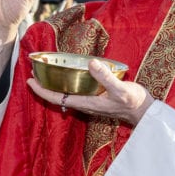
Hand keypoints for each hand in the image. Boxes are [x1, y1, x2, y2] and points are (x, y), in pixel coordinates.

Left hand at [27, 59, 153, 125]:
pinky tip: (69, 74)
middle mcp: (85, 104)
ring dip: (54, 84)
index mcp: (86, 103)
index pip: (57, 97)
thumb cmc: (133, 102)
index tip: (29, 81)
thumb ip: (105, 77)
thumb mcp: (120, 88)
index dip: (41, 90)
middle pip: (58, 96)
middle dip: (44, 86)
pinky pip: (76, 91)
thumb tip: (90, 63)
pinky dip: (67, 83)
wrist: (144, 112)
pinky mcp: (96, 98)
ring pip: (66, 94)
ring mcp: (90, 102)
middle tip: (33, 72)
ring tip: (46, 72)